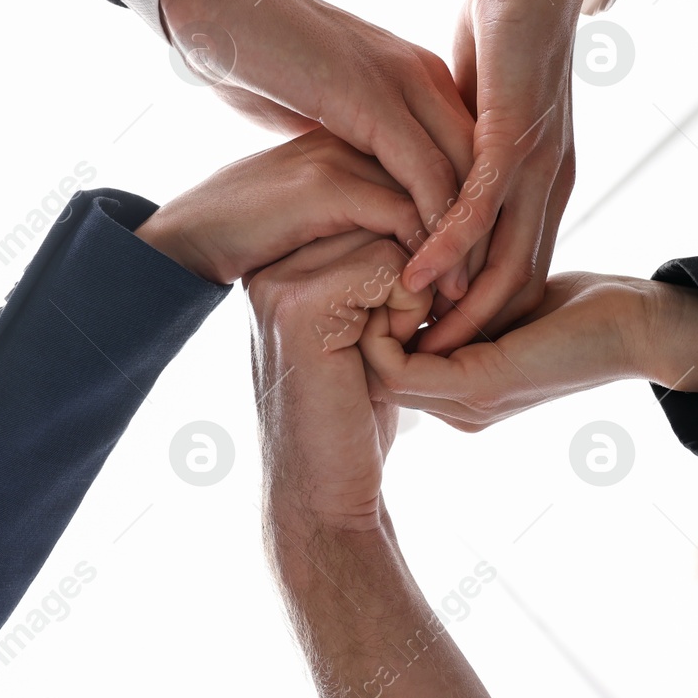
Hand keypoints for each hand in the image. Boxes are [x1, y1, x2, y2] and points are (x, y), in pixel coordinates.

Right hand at [161, 0, 476, 288]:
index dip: (477, 220)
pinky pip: (424, 174)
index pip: (473, 154)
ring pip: (465, 174)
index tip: (474, 280)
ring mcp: (399, 85)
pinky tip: (432, 276)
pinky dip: (435, 228)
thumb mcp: (322, 106)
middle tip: (484, 306)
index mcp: (416, 76)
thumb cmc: (256, 57)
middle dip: (489, 241)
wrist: (212, 4)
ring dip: (469, 245)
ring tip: (466, 306)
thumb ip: (356, 134)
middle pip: (483, 168)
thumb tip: (370, 179)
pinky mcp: (367, 100)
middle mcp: (421, 76)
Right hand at [249, 230, 432, 532]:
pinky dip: (410, 310)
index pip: (371, 205)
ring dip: (417, 292)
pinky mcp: (300, 306)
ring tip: (394, 344)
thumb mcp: (364, 327)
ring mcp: (279, 281)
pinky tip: (389, 354)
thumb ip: (374, 269)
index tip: (411, 314)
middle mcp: (272, 262)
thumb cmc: (355, 417)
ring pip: (390, 235)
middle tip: (411, 330)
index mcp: (281, 261)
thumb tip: (425, 204)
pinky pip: (389, 266)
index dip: (412, 253)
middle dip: (419, 267)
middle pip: (381, 213)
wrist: (322, 493)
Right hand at [361, 272, 697, 430]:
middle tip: (359, 264)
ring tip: (370, 265)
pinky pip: (398, 368)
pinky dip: (386, 323)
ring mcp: (468, 404)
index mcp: (463, 395)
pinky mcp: (481, 384)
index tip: (374, 266)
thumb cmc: (579, 308)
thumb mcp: (501, 304)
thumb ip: (461, 300)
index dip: (372, 316)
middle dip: (357, 319)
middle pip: (371, 375)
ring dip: (366, 318)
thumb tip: (423, 270)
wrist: (640, 327)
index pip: (385, 367)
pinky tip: (395, 273)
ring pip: (376, 373)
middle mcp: (460, 410)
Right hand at [403, 0, 592, 353]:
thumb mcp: (479, 116)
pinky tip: (415, 279)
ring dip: (458, 308)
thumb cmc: (505, 32)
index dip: (479, 315)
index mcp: (541, 181)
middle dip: (471, 335)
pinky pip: (477, 207)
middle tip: (422, 375)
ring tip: (415, 347)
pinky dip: (447, 247)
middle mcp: (546, 183)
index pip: (514, 268)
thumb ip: (464, 158)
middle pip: (515, 284)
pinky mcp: (510, 134)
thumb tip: (435, 187)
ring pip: (500, 259)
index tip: (436, 348)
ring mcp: (532, 162)